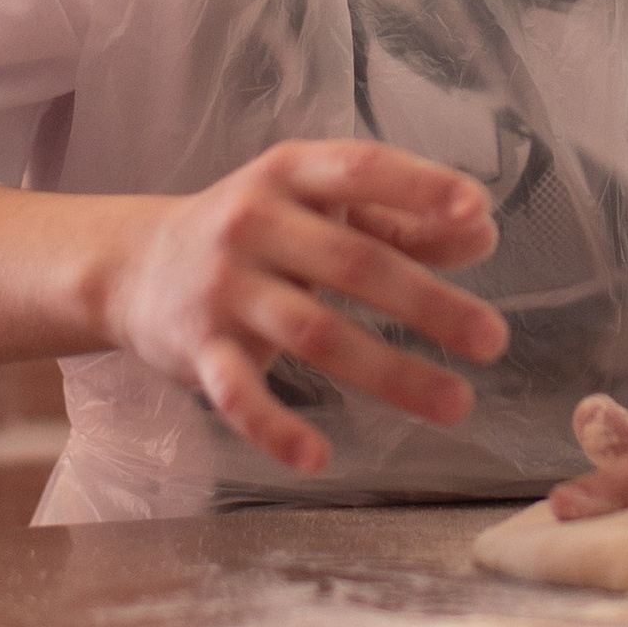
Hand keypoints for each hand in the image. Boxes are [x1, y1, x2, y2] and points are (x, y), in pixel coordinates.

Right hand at [98, 141, 505, 476]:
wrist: (135, 265)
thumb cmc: (256, 232)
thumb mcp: (316, 206)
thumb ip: (399, 219)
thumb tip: (480, 233)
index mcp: (290, 174)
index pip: (360, 169)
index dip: (419, 187)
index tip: (477, 208)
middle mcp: (255, 222)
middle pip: (352, 262)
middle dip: (428, 303)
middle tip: (492, 340)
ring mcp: (224, 287)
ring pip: (314, 332)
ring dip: (390, 372)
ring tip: (456, 404)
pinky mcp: (198, 348)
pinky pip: (238, 393)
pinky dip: (275, 427)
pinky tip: (319, 458)